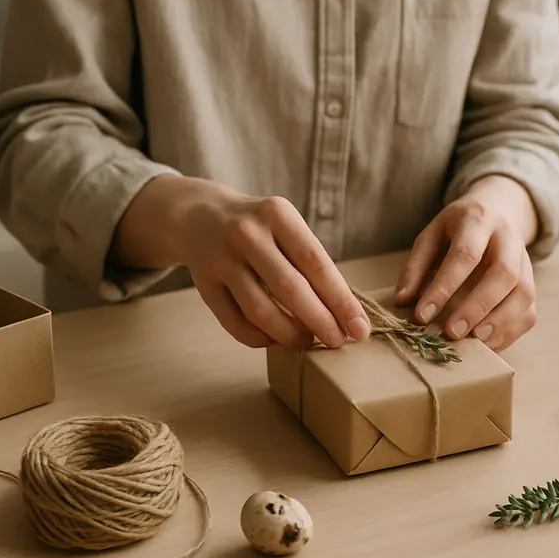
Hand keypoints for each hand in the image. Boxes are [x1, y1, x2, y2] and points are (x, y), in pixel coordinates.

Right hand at [112, 175, 370, 348]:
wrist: (198, 215)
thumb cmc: (259, 228)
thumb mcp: (286, 226)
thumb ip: (310, 262)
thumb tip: (345, 313)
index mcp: (277, 214)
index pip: (317, 264)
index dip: (341, 301)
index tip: (360, 328)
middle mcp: (247, 233)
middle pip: (290, 289)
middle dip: (320, 322)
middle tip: (338, 342)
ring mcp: (221, 258)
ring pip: (260, 311)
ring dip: (290, 335)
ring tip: (308, 343)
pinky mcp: (203, 283)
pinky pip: (235, 323)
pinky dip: (260, 339)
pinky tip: (275, 340)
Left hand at [394, 175, 538, 351]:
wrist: (498, 212)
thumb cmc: (458, 229)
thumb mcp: (432, 236)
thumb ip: (415, 267)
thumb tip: (401, 302)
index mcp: (478, 222)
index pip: (464, 255)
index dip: (444, 287)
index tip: (422, 315)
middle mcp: (508, 240)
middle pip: (503, 273)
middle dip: (477, 306)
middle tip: (452, 332)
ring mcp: (525, 261)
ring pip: (523, 293)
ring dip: (500, 322)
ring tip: (474, 341)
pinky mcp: (532, 283)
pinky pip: (530, 311)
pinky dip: (511, 332)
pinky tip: (488, 344)